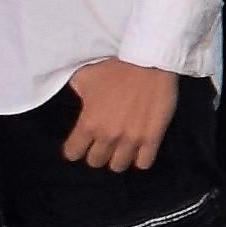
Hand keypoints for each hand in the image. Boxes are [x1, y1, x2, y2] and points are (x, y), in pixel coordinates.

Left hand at [59, 60, 176, 174]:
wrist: (148, 60)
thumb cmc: (115, 66)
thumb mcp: (84, 76)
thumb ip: (76, 93)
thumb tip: (75, 97)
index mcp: (88, 123)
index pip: (73, 153)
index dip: (76, 148)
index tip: (81, 143)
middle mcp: (108, 135)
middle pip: (96, 161)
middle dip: (98, 153)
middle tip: (103, 143)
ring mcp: (131, 138)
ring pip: (119, 166)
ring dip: (118, 157)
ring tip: (122, 148)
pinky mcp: (152, 137)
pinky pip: (144, 163)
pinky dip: (141, 158)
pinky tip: (140, 149)